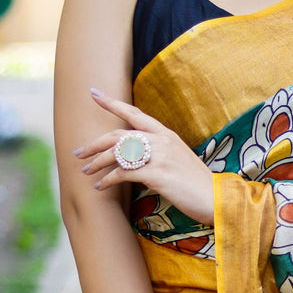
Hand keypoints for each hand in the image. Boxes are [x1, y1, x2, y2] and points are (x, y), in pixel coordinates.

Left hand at [74, 88, 213, 224]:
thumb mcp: (177, 159)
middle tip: (78, 152)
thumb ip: (158, 152)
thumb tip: (134, 157)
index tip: (93, 93)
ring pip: (117, 153)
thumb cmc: (195, 182)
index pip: (134, 114)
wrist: (215, 198)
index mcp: (166, 134)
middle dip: (94, 143)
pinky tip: (100, 186)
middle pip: (118, 135)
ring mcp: (159, 156)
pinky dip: (108, 179)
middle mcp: (161, 141)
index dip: (111, 103)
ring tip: (85, 171)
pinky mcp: (156, 174)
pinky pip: (123, 173)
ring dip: (97, 162)